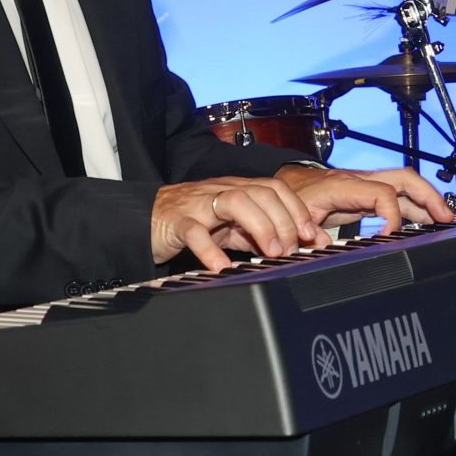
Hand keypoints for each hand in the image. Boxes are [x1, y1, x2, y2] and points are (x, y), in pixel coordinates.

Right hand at [150, 174, 324, 271]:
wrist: (145, 219)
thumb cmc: (192, 222)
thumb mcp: (232, 227)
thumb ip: (264, 234)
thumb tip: (303, 245)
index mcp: (239, 190)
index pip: (276, 188)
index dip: (297, 210)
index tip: (311, 236)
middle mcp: (222, 191)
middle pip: (262, 192)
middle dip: (284, 221)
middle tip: (290, 250)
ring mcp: (200, 204)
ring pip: (235, 201)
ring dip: (260, 226)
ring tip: (270, 253)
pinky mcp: (177, 222)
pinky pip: (195, 232)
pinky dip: (211, 251)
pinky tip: (223, 267)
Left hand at [280, 164, 455, 235]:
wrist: (288, 184)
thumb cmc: (294, 196)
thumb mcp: (299, 216)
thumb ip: (312, 235)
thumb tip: (324, 249)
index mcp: (344, 185)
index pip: (383, 193)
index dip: (393, 215)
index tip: (391, 237)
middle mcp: (360, 181)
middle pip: (404, 179)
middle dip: (428, 197)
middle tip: (445, 218)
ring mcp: (367, 186)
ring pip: (406, 186)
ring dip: (427, 201)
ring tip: (444, 220)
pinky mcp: (369, 194)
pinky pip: (398, 196)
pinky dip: (415, 207)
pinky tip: (424, 221)